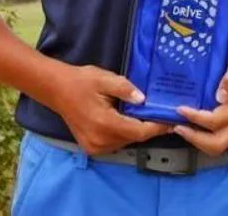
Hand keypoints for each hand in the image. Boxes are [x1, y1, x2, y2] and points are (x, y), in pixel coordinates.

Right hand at [47, 64, 172, 154]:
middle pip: (134, 138)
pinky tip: (128, 121)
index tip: (171, 121)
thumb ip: (125, 89)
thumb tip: (144, 100)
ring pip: (126, 142)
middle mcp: (100, 140)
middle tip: (161, 114)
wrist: (57, 90)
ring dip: (137, 131)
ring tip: (147, 116)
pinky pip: (116, 143)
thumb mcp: (105, 78)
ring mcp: (94, 147)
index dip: (157, 127)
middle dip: (149, 127)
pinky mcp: (91, 148)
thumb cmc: (82, 81)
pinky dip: (125, 134)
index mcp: (104, 123)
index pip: (138, 131)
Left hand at [173, 46, 227, 155]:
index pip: (215, 121)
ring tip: (181, 127)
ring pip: (218, 146)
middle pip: (217, 144)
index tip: (179, 108)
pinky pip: (221, 141)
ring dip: (198, 141)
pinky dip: (205, 138)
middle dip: (194, 138)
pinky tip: (194, 125)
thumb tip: (220, 96)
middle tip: (176, 125)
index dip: (195, 118)